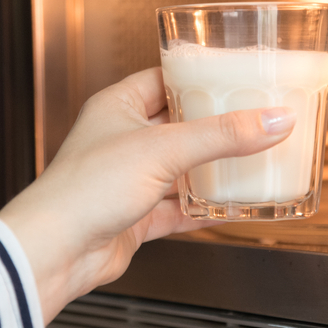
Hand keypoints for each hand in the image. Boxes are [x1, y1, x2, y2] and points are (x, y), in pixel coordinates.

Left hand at [0, 67, 295, 323]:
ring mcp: (127, 180)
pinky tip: (228, 208)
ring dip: (211, 169)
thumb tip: (272, 120)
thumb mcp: (163, 149)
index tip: (234, 75)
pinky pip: (176, 208)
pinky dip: (202, 208)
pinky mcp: (133, 217)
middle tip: (252, 119)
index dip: (197, 76)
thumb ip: (222, 135)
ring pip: (180, 169)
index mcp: (117, 107)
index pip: (163, 78)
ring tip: (250, 161)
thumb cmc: (83, 190)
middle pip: (178, 126)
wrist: (56, 251)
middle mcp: (120, 140)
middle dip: (213, 126)